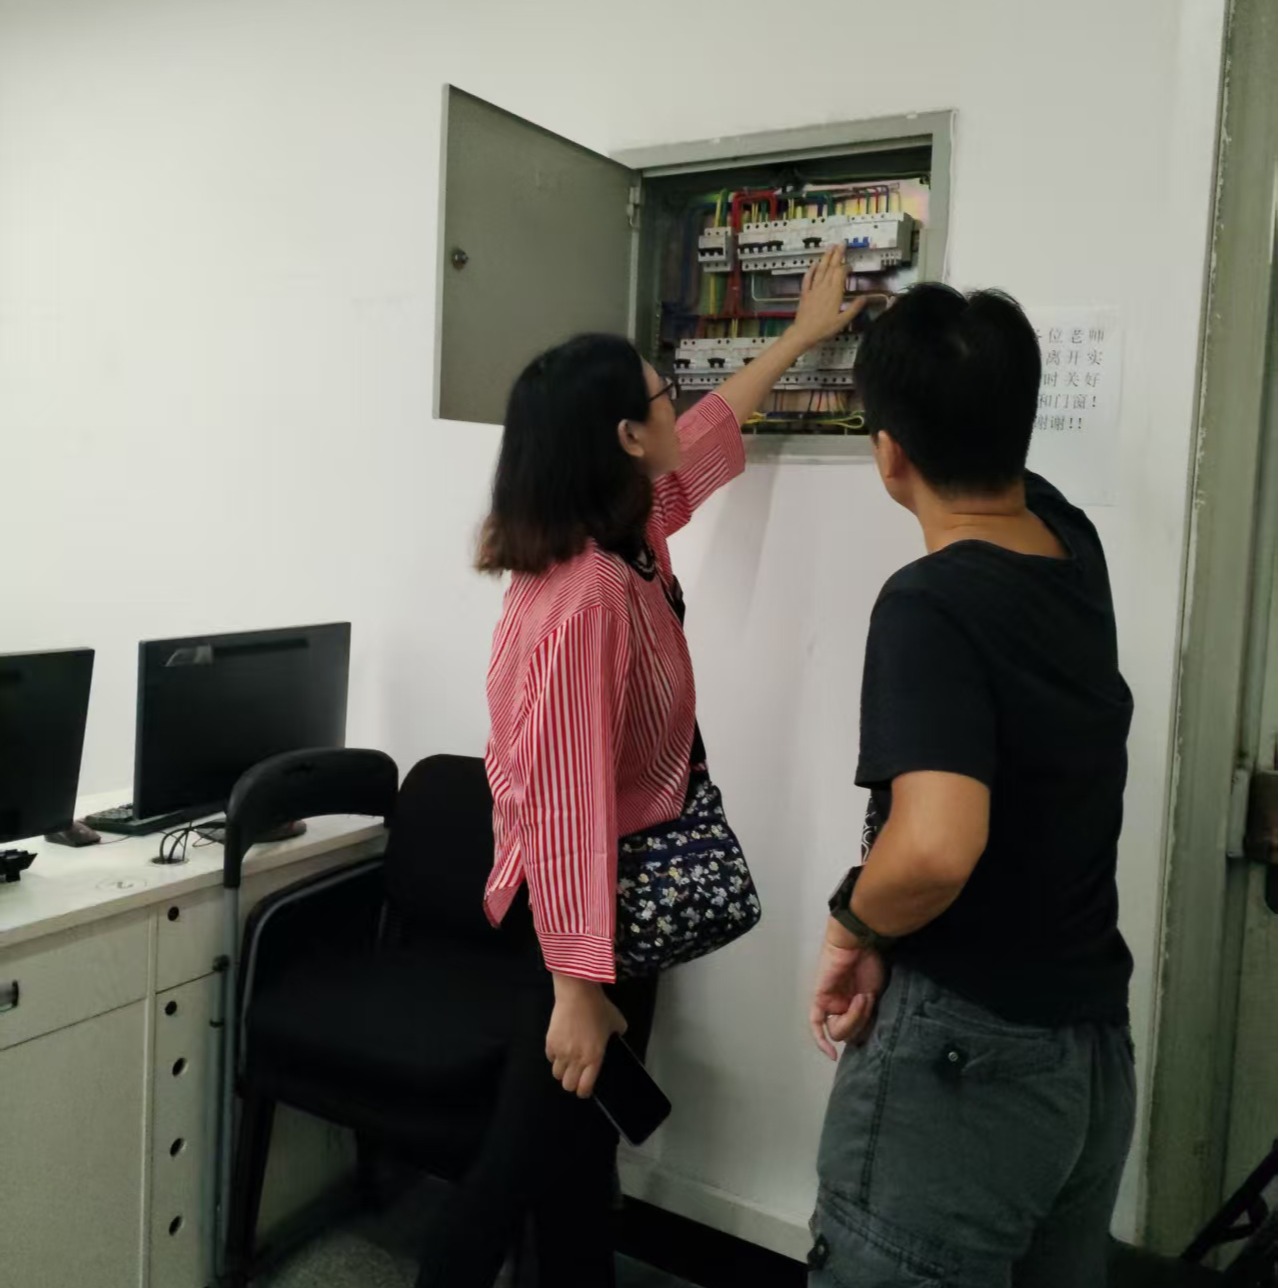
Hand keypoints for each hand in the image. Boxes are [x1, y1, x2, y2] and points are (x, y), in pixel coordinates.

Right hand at [546, 974, 627, 1097]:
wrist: (577, 993)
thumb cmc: (599, 1008)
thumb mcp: (616, 1023)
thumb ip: (618, 1035)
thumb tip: (617, 1039)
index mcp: (594, 1058)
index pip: (584, 1088)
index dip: (585, 1092)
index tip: (586, 1088)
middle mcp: (576, 1059)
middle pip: (568, 1085)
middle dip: (572, 1082)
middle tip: (576, 1074)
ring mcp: (561, 1052)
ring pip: (557, 1074)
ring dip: (563, 1070)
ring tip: (568, 1060)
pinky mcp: (549, 1043)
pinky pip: (550, 1058)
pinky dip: (555, 1057)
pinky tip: (561, 1047)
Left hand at [790, 245, 886, 347]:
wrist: (803, 333)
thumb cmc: (824, 328)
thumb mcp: (843, 321)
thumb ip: (854, 308)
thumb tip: (865, 298)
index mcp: (835, 292)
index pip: (841, 273)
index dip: (846, 267)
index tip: (850, 264)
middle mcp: (824, 287)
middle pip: (831, 267)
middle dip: (837, 255)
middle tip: (841, 243)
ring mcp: (813, 289)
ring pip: (820, 270)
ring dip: (825, 258)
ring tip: (830, 247)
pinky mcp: (805, 294)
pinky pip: (808, 279)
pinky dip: (811, 270)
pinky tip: (813, 263)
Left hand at [809, 919, 887, 1060]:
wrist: (859, 941)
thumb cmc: (870, 961)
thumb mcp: (875, 991)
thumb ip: (869, 1012)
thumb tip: (866, 1032)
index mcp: (854, 1004)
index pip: (858, 1030)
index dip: (865, 1031)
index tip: (874, 1034)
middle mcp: (840, 1005)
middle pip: (849, 1032)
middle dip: (861, 1019)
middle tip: (867, 998)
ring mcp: (829, 1003)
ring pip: (838, 1030)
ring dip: (853, 1017)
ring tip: (861, 995)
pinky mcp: (820, 997)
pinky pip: (817, 1023)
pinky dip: (822, 1040)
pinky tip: (831, 1054)